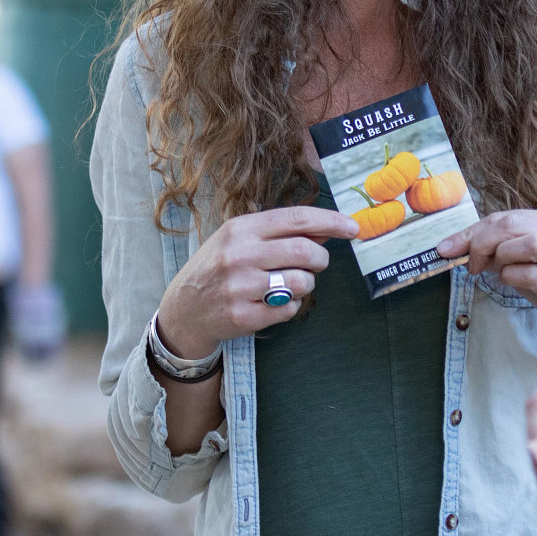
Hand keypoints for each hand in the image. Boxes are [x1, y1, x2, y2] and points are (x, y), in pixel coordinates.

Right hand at [156, 206, 358, 357]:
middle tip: (316, 264)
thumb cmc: (218, 268)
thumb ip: (278, 234)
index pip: (296, 219)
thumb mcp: (240, 240)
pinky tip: (273, 304)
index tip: (353, 227)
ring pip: (301, 282)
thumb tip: (324, 232)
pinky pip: (290, 309)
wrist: (184, 308)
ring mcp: (240, 287)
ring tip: (288, 285)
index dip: (331, 221)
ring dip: (306, 284)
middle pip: (305, 251)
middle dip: (320, 259)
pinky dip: (291, 307)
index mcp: (241, 229)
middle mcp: (240, 254)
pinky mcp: (243, 316)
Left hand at [436, 210, 536, 357]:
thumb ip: (502, 251)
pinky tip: (514, 284)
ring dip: (502, 259)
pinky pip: (531, 274)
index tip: (446, 247)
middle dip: (481, 243)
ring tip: (499, 274)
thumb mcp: (528, 263)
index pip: (505, 216)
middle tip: (472, 265)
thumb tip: (462, 247)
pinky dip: (513, 278)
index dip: (471, 231)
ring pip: (526, 242)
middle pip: (512, 224)